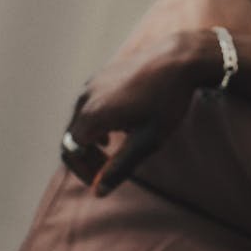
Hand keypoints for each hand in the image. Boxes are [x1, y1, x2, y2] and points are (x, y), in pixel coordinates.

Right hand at [65, 30, 217, 195]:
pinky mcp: (102, 76)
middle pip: (73, 137)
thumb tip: (98, 192)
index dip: (83, 171)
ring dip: (92, 140)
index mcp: (92, 114)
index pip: (71, 152)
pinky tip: (120, 128)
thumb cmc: (167, 101)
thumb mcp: (147, 141)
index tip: (101, 181)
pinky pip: (90, 105)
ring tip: (116, 150)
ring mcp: (92, 84)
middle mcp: (86, 97)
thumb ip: (120, 168)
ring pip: (81, 120)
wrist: (180, 58)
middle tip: (108, 171)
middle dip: (87, 158)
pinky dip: (98, 122)